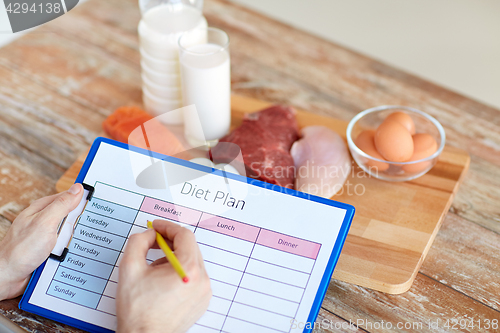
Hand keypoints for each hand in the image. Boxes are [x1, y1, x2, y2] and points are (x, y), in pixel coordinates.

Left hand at [0, 183, 83, 300]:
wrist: (8, 277)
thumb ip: (62, 205)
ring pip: (71, 232)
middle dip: (83, 220)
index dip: (83, 197)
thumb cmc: (20, 250)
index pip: (68, 196)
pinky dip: (73, 249)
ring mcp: (47, 236)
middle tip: (94, 223)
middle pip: (72, 215)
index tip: (99, 200)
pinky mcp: (49, 250)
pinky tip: (77, 252)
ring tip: (85, 240)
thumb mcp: (45, 222)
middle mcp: (45, 221)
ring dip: (78, 237)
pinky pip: (67, 246)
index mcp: (42, 209)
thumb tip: (77, 189)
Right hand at [116, 220, 211, 332]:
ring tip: (154, 271)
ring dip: (174, 259)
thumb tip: (150, 234)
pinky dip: (180, 273)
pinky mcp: (202, 301)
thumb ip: (139, 242)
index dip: (168, 227)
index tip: (156, 227)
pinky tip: (162, 283)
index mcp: (188, 270)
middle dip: (170, 242)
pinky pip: (194, 277)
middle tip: (152, 244)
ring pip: (192, 262)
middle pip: (190, 247)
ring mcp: (204, 292)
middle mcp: (202, 280)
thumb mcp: (130, 268)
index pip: (184, 235)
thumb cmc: (138, 310)